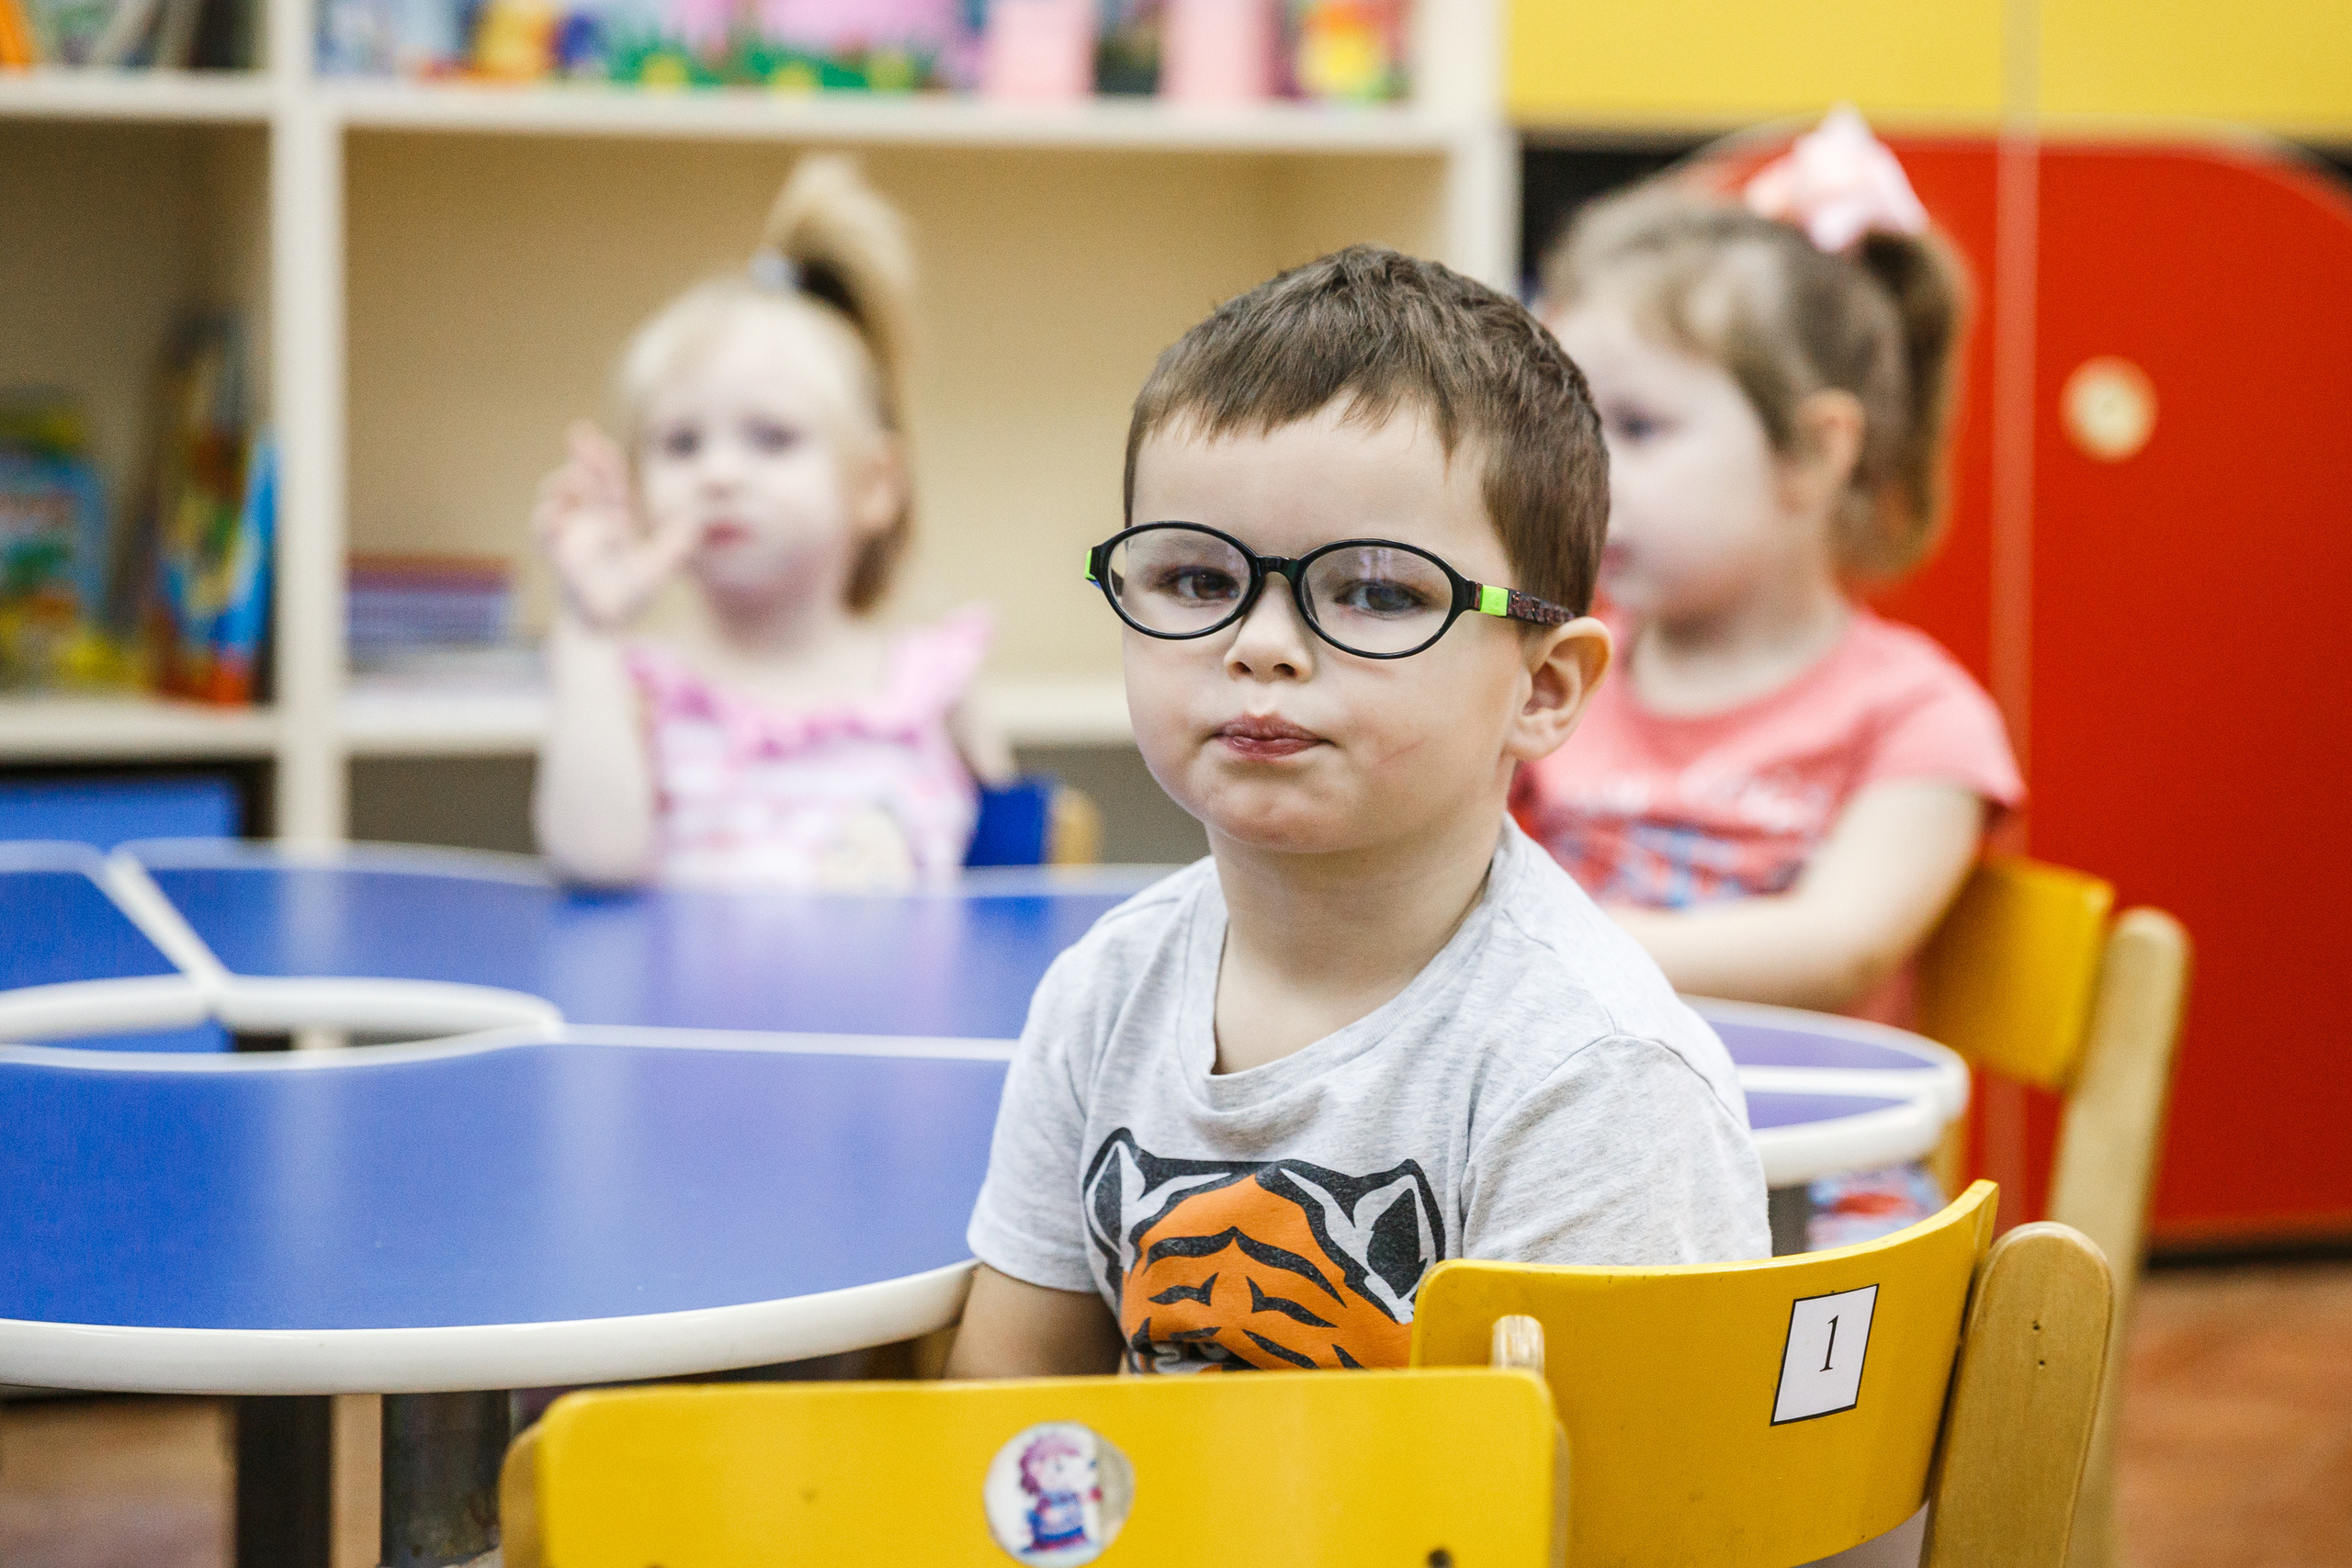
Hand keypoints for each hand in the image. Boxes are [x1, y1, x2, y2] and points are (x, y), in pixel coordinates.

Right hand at [531, 422, 699, 631]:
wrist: (603, 625)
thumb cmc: (628, 598)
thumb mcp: (657, 570)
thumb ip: (674, 548)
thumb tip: (693, 524)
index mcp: (613, 519)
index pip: (609, 483)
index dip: (604, 460)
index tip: (599, 440)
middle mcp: (588, 521)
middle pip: (583, 480)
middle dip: (580, 456)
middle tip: (578, 433)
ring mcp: (569, 535)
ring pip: (557, 497)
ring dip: (562, 483)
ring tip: (573, 478)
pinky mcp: (555, 553)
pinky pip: (544, 529)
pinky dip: (548, 517)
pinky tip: (556, 512)